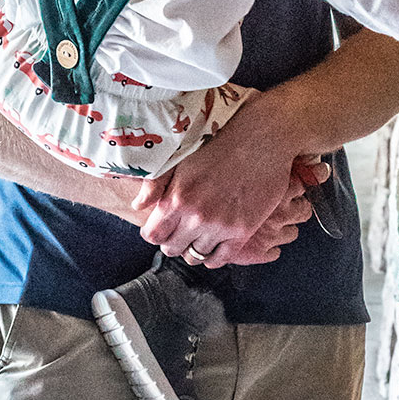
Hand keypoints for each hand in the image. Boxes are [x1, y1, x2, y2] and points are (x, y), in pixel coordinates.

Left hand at [131, 114, 328, 266]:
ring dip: (194, 251)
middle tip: (181, 237)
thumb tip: (138, 205)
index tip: (163, 230)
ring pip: (196, 256)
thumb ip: (156, 183)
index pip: (153, 235)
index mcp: (176, 198)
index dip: (156, 234)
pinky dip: (214, 258)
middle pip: (172, 249)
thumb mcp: (181, 160)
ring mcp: (220, 225)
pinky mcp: (242, 231)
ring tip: (198, 241)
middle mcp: (195, 216)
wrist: (260, 140)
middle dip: (173, 243)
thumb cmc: (220, 145)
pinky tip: (215, 248)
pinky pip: (221, 258)